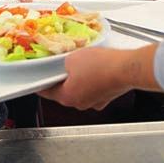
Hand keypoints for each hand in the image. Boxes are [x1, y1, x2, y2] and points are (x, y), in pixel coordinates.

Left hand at [39, 45, 159, 110]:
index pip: (46, 92)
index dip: (41, 82)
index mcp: (67, 97)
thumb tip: (63, 64)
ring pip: (81, 89)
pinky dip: (93, 79)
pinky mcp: (107, 96)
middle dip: (63, 77)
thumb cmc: (100, 65)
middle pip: (64, 90)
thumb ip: (62, 63)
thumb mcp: (71, 58)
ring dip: (79, 78)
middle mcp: (80, 103)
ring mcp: (95, 101)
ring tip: (83, 62)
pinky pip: (94, 87)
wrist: (126, 68)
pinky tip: (96, 66)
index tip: (37, 79)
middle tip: (63, 64)